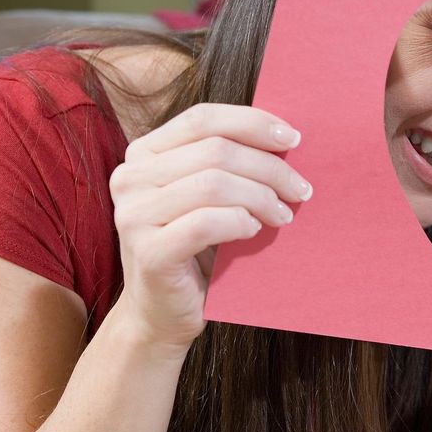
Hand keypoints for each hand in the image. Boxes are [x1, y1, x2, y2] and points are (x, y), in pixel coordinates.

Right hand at [108, 104, 310, 358]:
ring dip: (261, 197)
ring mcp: (133, 215)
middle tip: (300, 189)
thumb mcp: (208, 196)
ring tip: (284, 214)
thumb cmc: (196, 250)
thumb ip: (228, 163)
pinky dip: (240, 222)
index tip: (294, 138)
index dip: (252, 123)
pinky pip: (206, 223)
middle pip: (215, 150)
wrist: (162, 313)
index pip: (203, 119)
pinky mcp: (148, 251)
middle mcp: (130, 178)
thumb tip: (287, 137)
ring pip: (213, 184)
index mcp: (144, 154)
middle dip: (269, 166)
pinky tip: (255, 230)